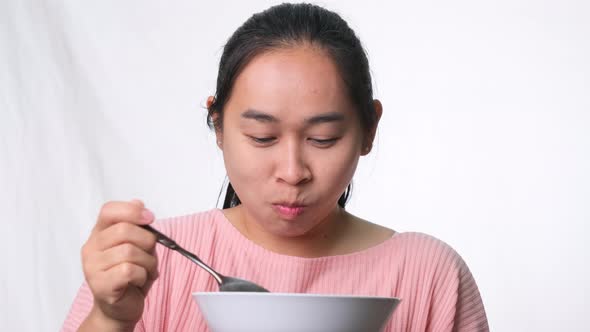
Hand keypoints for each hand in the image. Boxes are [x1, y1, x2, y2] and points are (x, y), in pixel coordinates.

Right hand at [80, 200, 158, 328]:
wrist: (121, 307)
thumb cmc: (130, 275)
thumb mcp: (138, 246)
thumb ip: (137, 226)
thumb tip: (139, 204)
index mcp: (99, 234)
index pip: (108, 211)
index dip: (131, 211)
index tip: (149, 218)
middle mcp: (91, 248)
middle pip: (124, 230)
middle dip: (147, 241)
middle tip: (149, 253)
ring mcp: (92, 267)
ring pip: (129, 251)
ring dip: (147, 262)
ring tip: (144, 270)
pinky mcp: (100, 285)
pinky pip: (129, 270)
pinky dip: (142, 275)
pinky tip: (137, 280)